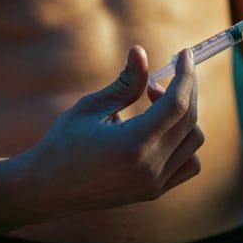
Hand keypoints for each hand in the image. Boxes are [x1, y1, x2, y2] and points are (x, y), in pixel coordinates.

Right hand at [15, 46, 203, 215]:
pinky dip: (185, 141)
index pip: (176, 104)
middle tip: (163, 77)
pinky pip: (189, 163)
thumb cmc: (63, 143)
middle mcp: (149, 168)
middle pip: (189, 120)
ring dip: (184, 116)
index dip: (185, 75)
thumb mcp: (91, 107)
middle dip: (185, 90)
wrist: (47, 189)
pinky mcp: (154, 192)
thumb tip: (141, 51)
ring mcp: (154, 184)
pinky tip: (162, 130)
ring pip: (194, 141)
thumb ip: (125, 82)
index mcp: (133, 145)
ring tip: (154, 104)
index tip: (184, 54)